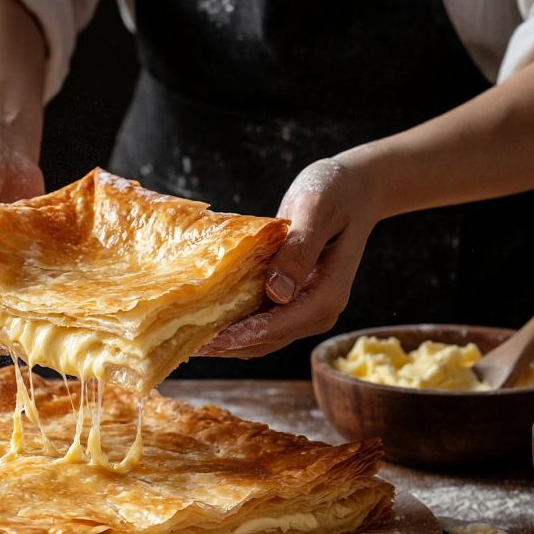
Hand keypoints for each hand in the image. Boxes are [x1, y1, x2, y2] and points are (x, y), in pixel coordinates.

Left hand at [198, 154, 379, 357]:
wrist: (353, 188)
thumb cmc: (336, 192)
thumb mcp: (316, 211)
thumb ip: (299, 249)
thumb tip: (277, 292)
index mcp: (326, 296)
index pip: (277, 327)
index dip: (241, 335)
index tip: (207, 339)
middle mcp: (315, 310)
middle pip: (264, 341)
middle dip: (225, 345)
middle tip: (180, 343)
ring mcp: (302, 308)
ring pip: (258, 337)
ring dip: (224, 340)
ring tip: (183, 336)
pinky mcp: (290, 299)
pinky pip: (257, 320)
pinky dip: (231, 323)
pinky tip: (201, 317)